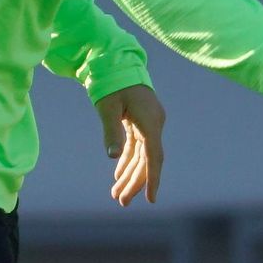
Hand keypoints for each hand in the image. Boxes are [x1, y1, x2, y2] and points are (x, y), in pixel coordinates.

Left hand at [94, 83, 165, 205]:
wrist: (116, 61)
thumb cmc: (111, 82)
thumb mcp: (108, 107)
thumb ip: (112, 132)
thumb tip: (113, 157)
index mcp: (150, 121)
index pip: (153, 156)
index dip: (152, 179)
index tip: (151, 200)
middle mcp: (154, 123)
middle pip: (147, 159)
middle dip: (135, 182)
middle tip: (121, 201)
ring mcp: (149, 122)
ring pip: (142, 155)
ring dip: (130, 174)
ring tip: (117, 194)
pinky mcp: (141, 121)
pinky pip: (137, 146)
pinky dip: (128, 160)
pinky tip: (118, 175)